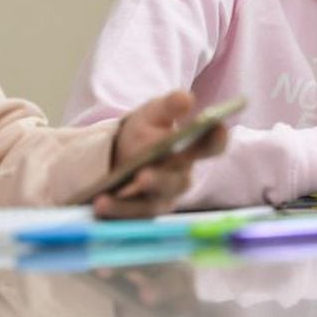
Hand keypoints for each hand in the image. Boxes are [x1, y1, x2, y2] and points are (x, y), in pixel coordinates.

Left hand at [94, 91, 226, 218]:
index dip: (217, 138)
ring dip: (129, 204)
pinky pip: (129, 218)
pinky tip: (99, 203)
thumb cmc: (145, 133)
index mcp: (191, 152)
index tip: (217, 126)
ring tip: (106, 198)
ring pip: (149, 205)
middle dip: (159, 181)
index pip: (211, 146)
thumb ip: (170, 106)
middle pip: (175, 182)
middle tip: (143, 176)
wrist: (118, 154)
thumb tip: (186, 98)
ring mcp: (160, 200)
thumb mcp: (154, 114)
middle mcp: (179, 180)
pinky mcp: (140, 216)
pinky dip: (114, 212)